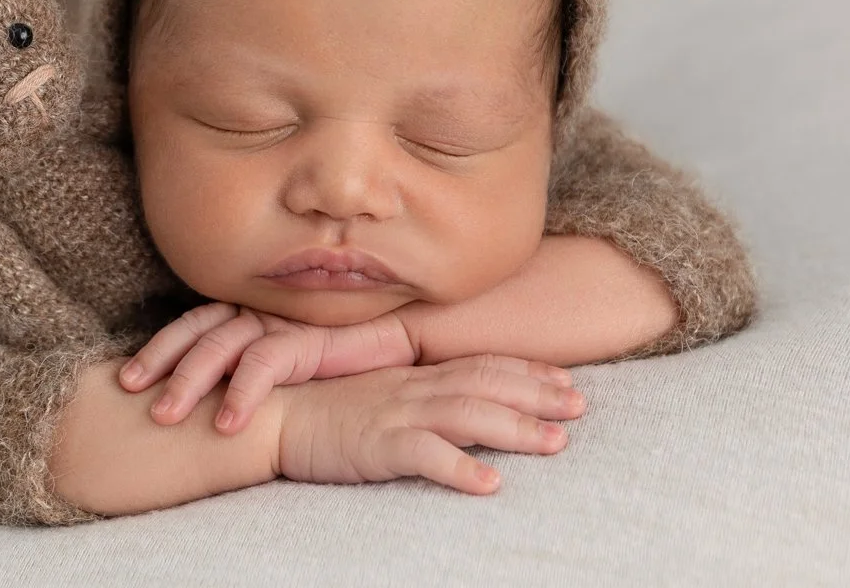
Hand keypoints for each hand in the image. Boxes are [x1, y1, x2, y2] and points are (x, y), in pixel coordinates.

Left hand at [119, 302, 430, 433]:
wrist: (420, 334)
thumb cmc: (361, 351)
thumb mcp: (302, 361)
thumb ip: (267, 367)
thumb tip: (221, 395)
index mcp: (258, 314)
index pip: (198, 322)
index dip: (162, 345)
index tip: (129, 377)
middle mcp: (266, 313)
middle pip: (198, 327)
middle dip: (159, 357)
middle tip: (128, 388)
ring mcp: (286, 322)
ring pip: (222, 343)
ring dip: (190, 378)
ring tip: (165, 414)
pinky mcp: (311, 337)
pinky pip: (266, 361)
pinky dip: (244, 391)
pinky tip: (229, 422)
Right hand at [275, 354, 587, 493]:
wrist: (268, 415)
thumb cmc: (317, 410)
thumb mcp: (373, 395)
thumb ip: (411, 396)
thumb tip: (451, 407)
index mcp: (412, 375)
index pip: (479, 366)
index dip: (525, 371)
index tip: (565, 380)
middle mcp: (411, 387)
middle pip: (486, 384)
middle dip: (538, 394)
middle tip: (581, 406)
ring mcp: (395, 413)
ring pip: (468, 414)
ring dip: (517, 428)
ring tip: (556, 444)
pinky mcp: (376, 444)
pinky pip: (424, 455)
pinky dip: (460, 467)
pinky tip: (491, 483)